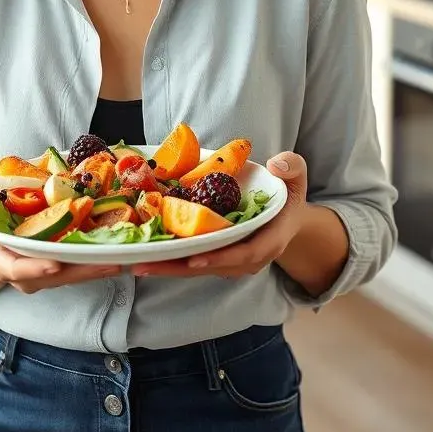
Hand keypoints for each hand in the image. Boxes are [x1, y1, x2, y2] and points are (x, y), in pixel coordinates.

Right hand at [0, 203, 121, 294]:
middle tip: (107, 262)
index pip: (17, 270)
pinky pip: (82, 267)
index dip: (36, 269)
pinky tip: (123, 252)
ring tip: (123, 258)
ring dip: (98, 268)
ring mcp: (46, 274)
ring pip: (74, 274)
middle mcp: (27, 274)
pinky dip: (101, 261)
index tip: (54, 265)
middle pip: (56, 276)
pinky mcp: (63, 269)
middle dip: (81, 271)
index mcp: (2, 263)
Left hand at [132, 152, 308, 278]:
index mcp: (269, 240)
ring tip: (137, 264)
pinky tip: (146, 253)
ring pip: (197, 267)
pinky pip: (193, 260)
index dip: (219, 258)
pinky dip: (171, 259)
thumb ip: (292, 166)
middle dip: (178, 267)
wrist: (286, 214)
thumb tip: (275, 163)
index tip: (193, 258)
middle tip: (144, 265)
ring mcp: (232, 260)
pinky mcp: (218, 256)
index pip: (244, 254)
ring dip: (168, 267)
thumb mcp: (296, 175)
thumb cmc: (287, 192)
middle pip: (211, 266)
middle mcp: (249, 257)